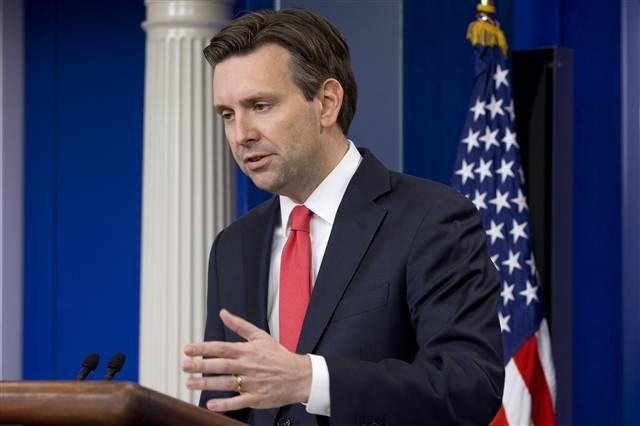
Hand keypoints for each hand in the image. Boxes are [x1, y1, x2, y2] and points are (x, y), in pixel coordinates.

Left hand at [182, 309, 311, 411]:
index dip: (203, 348)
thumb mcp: (260, 336)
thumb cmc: (279, 356)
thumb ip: (239, 325)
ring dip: (206, 384)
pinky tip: (210, 404)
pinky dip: (224, 405)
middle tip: (184, 366)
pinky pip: (238, 402)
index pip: (222, 348)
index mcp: (248, 350)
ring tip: (190, 383)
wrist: (299, 376)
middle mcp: (249, 366)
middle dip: (201, 365)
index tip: (188, 349)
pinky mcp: (256, 398)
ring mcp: (252, 383)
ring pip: (226, 383)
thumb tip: (223, 313)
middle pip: (221, 365)